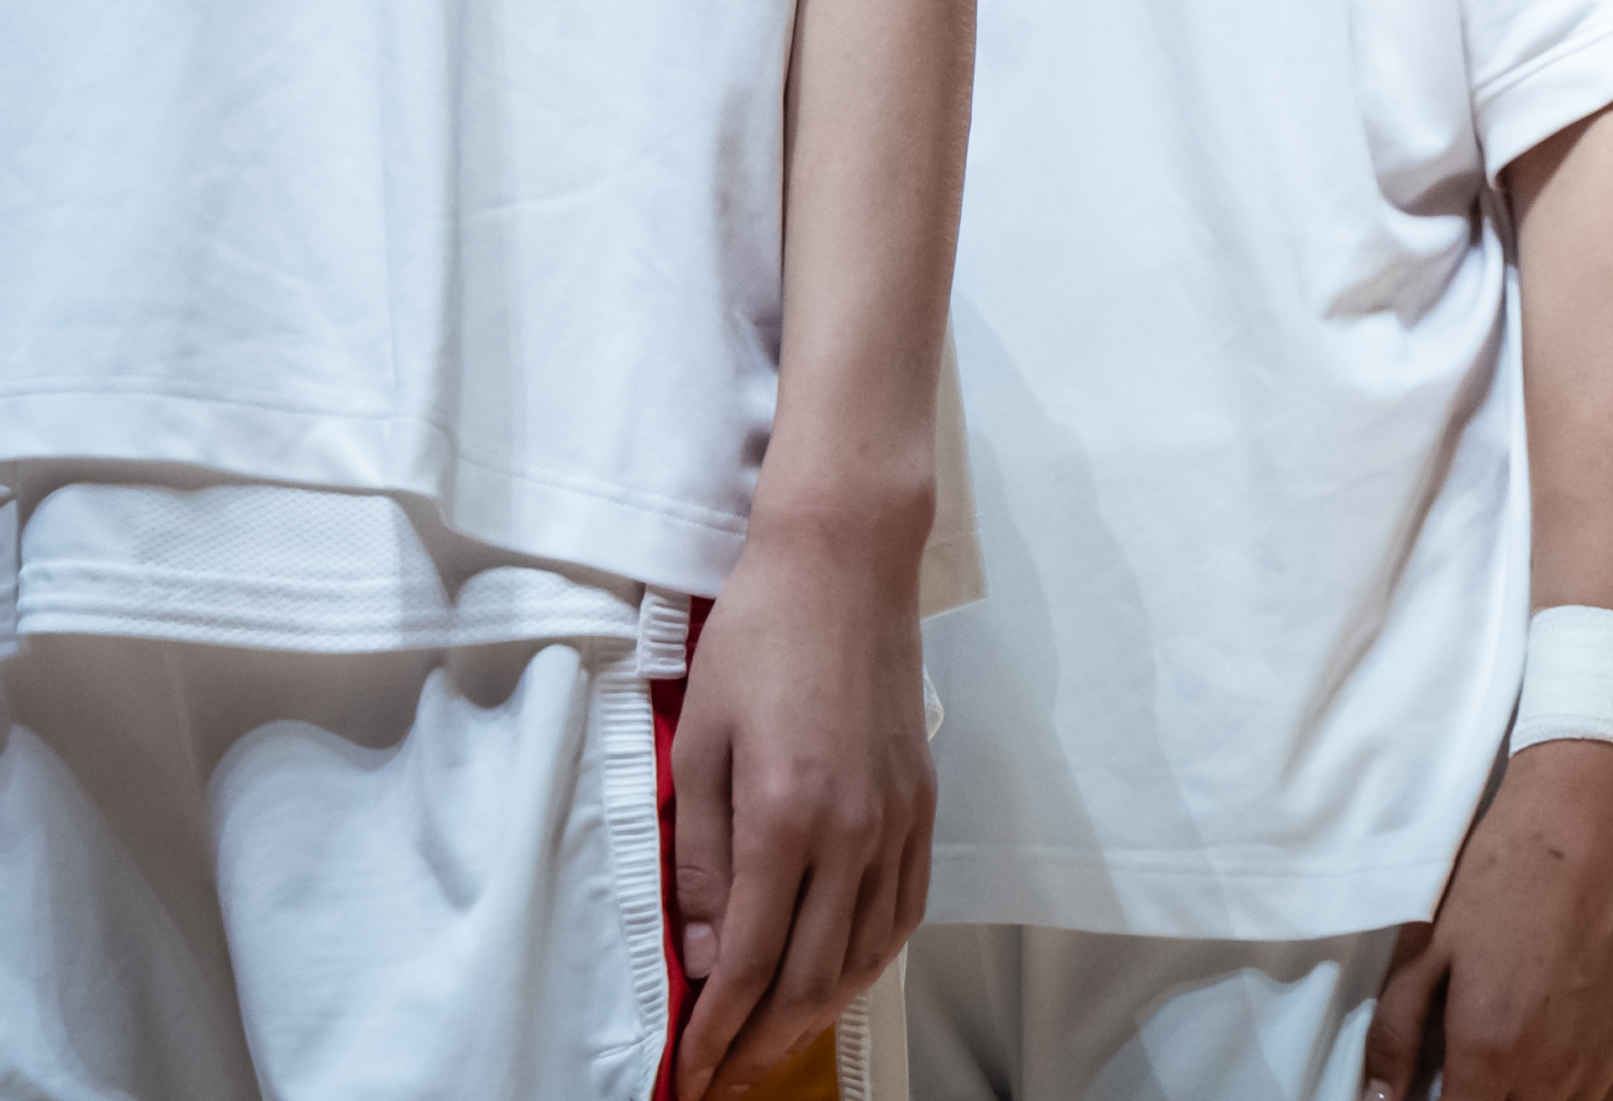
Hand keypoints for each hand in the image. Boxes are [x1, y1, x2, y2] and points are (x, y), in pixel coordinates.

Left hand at [662, 507, 936, 1100]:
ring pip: (863, 954)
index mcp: (785, 818)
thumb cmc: (759, 638)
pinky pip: (903, 910)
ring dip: (816, 1013)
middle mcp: (852, 832)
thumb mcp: (699, 744)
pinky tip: (840, 976)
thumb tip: (698, 948)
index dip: (717, 1032)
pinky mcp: (921, 802)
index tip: (691, 1073)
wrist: (845, 563)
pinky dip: (870, 961)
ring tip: (774, 1043)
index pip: (747, 962)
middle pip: (810, 976)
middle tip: (723, 1078)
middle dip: (761, 1042)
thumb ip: (696, 856)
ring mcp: (897, 820)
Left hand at [1360, 738, 1612, 1100]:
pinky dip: (1568, 1097)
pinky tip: (1546, 1066)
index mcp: (1491, 1048)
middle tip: (1465, 1072)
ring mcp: (1597, 1062)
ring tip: (1503, 1067)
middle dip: (1480, 1100)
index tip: (1431, 1091)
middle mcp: (1550, 1068)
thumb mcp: (1426, 951)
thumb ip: (1394, 1038)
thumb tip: (1378, 1097)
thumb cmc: (1508, 876)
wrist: (1588, 827)